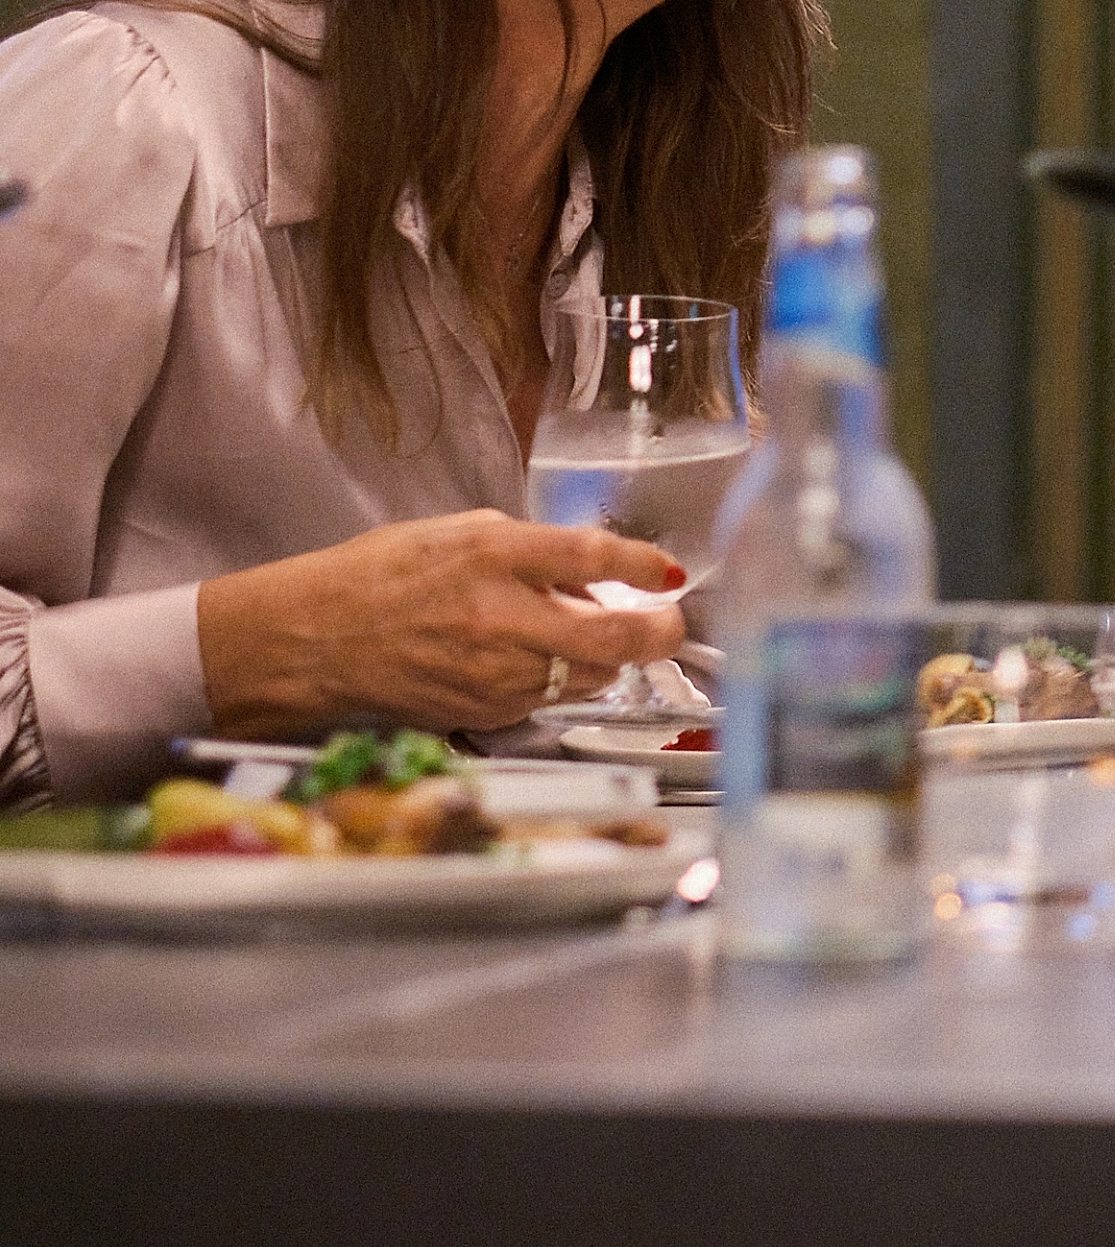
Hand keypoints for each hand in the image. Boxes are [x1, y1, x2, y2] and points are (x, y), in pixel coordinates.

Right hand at [195, 511, 688, 736]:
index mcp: (491, 556)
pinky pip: (549, 697)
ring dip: (604, 656)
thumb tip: (597, 573)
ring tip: (579, 633)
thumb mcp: (461, 534)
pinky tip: (528, 657)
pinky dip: (557, 677)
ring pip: (591, 675)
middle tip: (669, 624)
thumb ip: (534, 550)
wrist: (312, 641)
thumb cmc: (381, 577)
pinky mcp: (486, 713)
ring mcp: (493, 674)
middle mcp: (498, 618)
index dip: (644, 564)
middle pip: (612, 638)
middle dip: (660, 634)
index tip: (671, 572)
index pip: (590, 556)